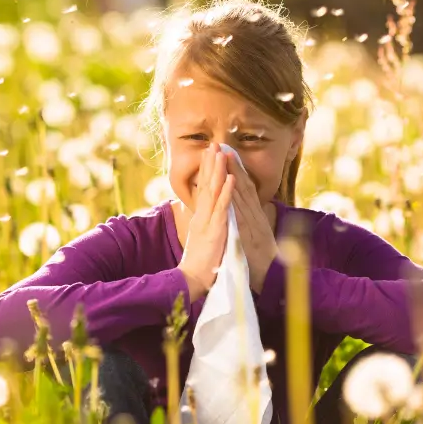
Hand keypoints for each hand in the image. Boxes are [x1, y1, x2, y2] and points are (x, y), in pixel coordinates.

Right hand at [178, 143, 235, 302]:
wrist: (192, 280)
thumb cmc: (199, 263)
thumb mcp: (202, 239)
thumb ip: (203, 224)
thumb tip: (205, 214)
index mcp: (200, 217)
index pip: (203, 189)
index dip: (206, 171)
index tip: (209, 154)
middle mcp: (202, 216)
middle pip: (206, 185)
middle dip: (210, 163)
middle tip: (213, 144)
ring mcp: (208, 221)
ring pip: (213, 191)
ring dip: (217, 171)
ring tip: (221, 153)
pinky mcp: (215, 230)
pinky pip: (222, 208)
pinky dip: (226, 192)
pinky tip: (230, 178)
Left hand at [226, 152, 277, 294]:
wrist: (272, 279)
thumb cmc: (261, 260)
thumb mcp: (254, 237)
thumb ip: (249, 222)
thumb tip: (244, 211)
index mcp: (254, 216)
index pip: (244, 189)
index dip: (235, 170)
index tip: (226, 154)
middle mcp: (255, 216)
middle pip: (243, 186)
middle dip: (233, 166)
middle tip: (223, 145)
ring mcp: (254, 224)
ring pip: (243, 196)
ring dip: (234, 175)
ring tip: (225, 157)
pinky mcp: (250, 235)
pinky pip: (242, 215)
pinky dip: (236, 200)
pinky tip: (231, 186)